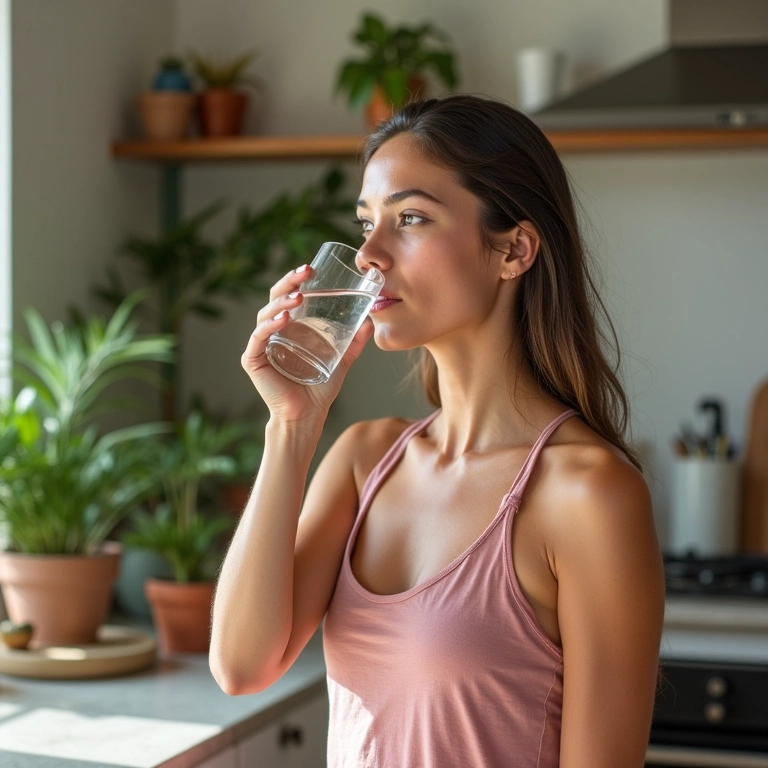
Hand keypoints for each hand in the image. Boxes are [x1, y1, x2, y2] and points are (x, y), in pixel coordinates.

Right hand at [242, 264, 374, 426]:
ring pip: (265, 314)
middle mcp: (270, 332)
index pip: (287, 296)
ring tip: (299, 296)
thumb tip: (370, 322)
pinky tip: (284, 319)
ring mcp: (260, 344)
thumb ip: (354, 342)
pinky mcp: (253, 359)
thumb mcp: (341, 360)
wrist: (306, 416)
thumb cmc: (318, 390)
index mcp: (287, 328)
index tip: (311, 268)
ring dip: (281, 302)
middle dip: (289, 283)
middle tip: (306, 273)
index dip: (295, 280)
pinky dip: (270, 325)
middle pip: (275, 299)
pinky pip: (259, 337)